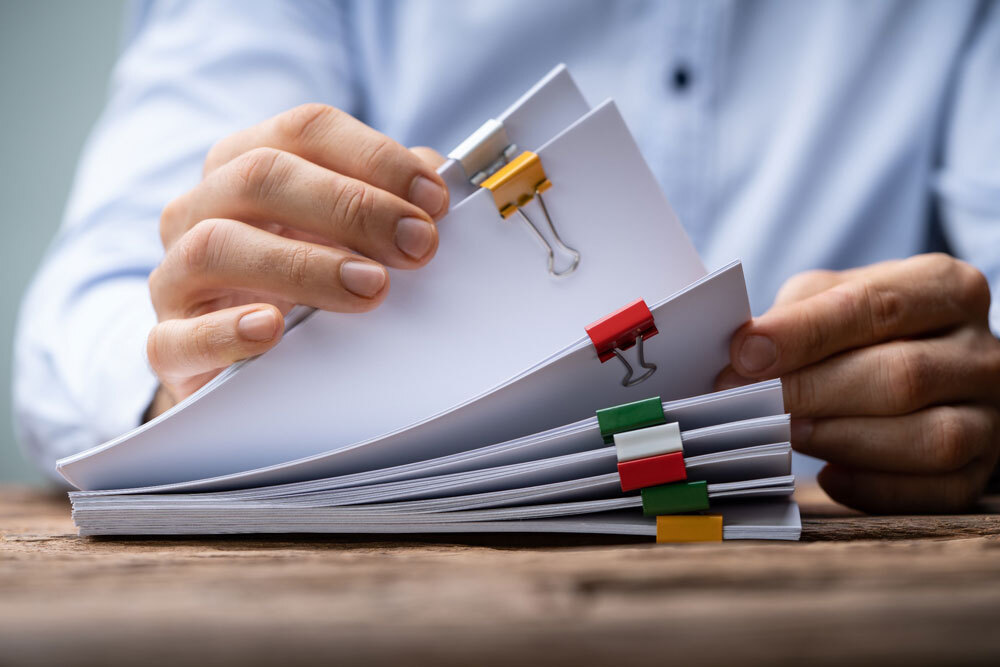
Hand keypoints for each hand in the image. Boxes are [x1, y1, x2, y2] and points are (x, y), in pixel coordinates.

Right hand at [145, 104, 448, 418]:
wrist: (243, 361)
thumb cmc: (304, 284)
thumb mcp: (346, 234)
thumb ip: (386, 202)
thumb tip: (434, 183)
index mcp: (246, 164)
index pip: (305, 131)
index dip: (375, 158)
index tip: (434, 200)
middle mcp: (202, 207)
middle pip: (262, 176)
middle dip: (352, 208)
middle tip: (417, 247)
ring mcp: (176, 274)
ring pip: (217, 245)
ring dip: (303, 263)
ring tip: (371, 289)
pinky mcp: (167, 343)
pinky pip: (179, 334)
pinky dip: (228, 331)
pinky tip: (274, 329)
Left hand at [717, 254, 999, 512]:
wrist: (919, 364)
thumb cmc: (860, 330)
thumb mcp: (830, 298)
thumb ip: (794, 317)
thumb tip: (745, 353)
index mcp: (946, 289)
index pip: (874, 306)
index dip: (804, 333)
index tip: (745, 353)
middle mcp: (982, 350)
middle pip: (902, 376)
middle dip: (813, 391)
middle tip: (748, 401)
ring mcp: (992, 414)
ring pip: (931, 439)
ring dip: (843, 440)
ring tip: (785, 434)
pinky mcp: (982, 469)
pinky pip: (937, 492)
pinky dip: (875, 489)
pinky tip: (829, 476)